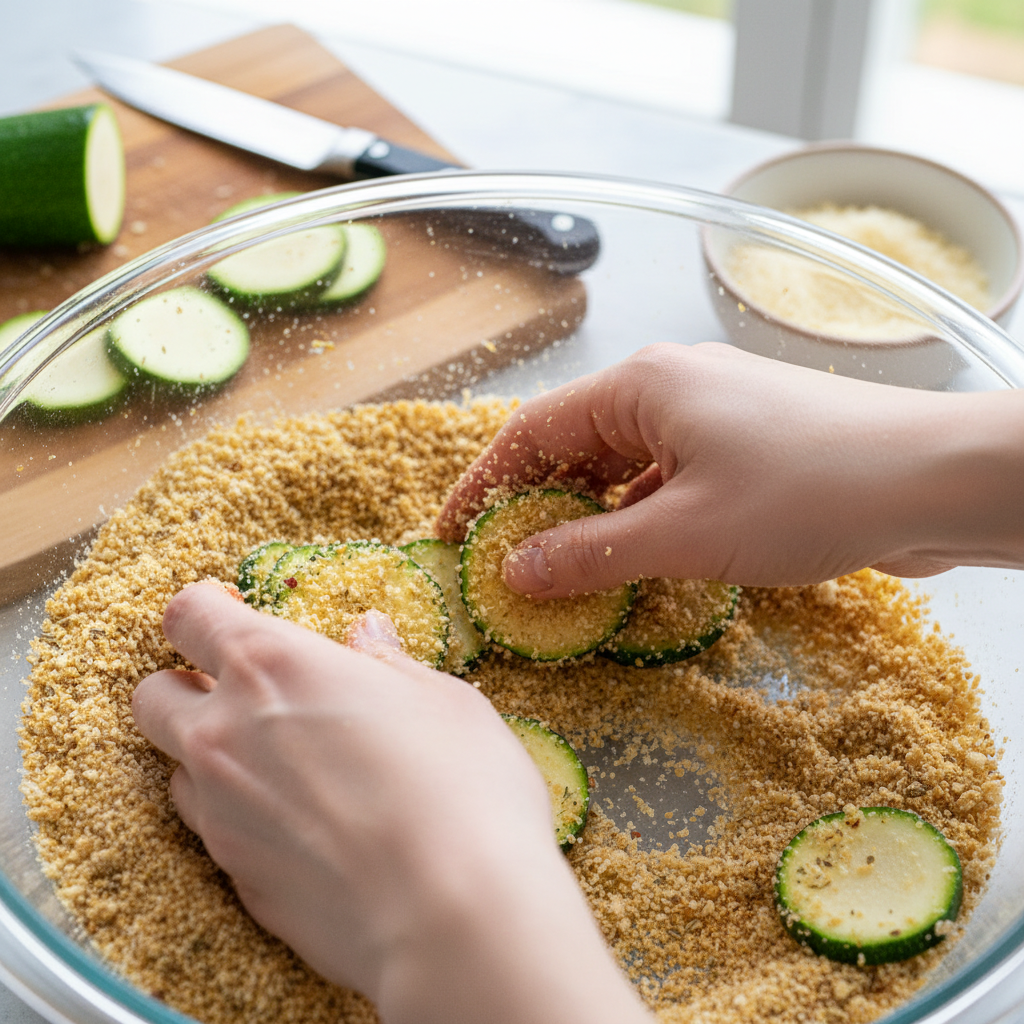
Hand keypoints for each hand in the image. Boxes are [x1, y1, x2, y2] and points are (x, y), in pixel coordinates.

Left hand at [133, 583, 650, 1023]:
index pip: (190, 616)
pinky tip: (304, 826)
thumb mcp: (440, 700)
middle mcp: (225, 735)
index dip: (203, 608)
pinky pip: (215, 834)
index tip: (230, 612)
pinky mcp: (237, 881)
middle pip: (153, 696)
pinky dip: (240, 818)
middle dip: (182, 684)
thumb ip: (388, 664)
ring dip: (209, 756)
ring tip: (280, 765)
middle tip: (243, 691)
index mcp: (273, 667)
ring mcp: (222, 815)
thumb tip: (367, 636)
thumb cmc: (461, 786)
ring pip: (174, 770)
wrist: (453, 916)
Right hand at [437, 342, 1023, 595]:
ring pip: (623, 469)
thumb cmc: (808, 491)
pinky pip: (667, 483)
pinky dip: (640, 521)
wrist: (932, 480)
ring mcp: (711, 418)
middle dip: (535, 506)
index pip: (534, 431)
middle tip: (503, 565)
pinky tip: (633, 563)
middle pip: (574, 446)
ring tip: (559, 575)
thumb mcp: (683, 533)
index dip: (485, 485)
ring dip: (589, 520)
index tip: (453, 534)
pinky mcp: (744, 450)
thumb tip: (516, 571)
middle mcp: (670, 389)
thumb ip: (590, 554)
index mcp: (642, 386)